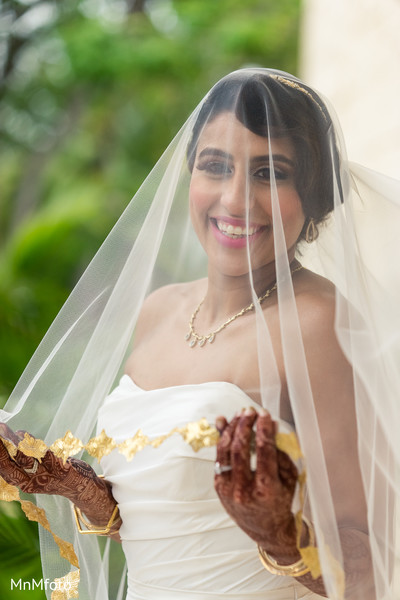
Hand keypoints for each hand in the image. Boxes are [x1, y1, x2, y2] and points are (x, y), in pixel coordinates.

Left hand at [214, 408, 298, 558]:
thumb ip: (281, 453)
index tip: (265, 414)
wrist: (266, 529)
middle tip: (250, 410)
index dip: (264, 431)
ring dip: (232, 428)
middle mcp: (244, 491)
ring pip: (225, 452)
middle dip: (244, 426)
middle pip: (240, 450)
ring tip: (240, 413)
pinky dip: (220, 438)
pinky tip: (223, 422)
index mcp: (266, 490)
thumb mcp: (289, 479)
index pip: (264, 453)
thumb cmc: (282, 500)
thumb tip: (270, 425)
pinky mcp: (219, 487)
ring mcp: (228, 489)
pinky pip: (218, 457)